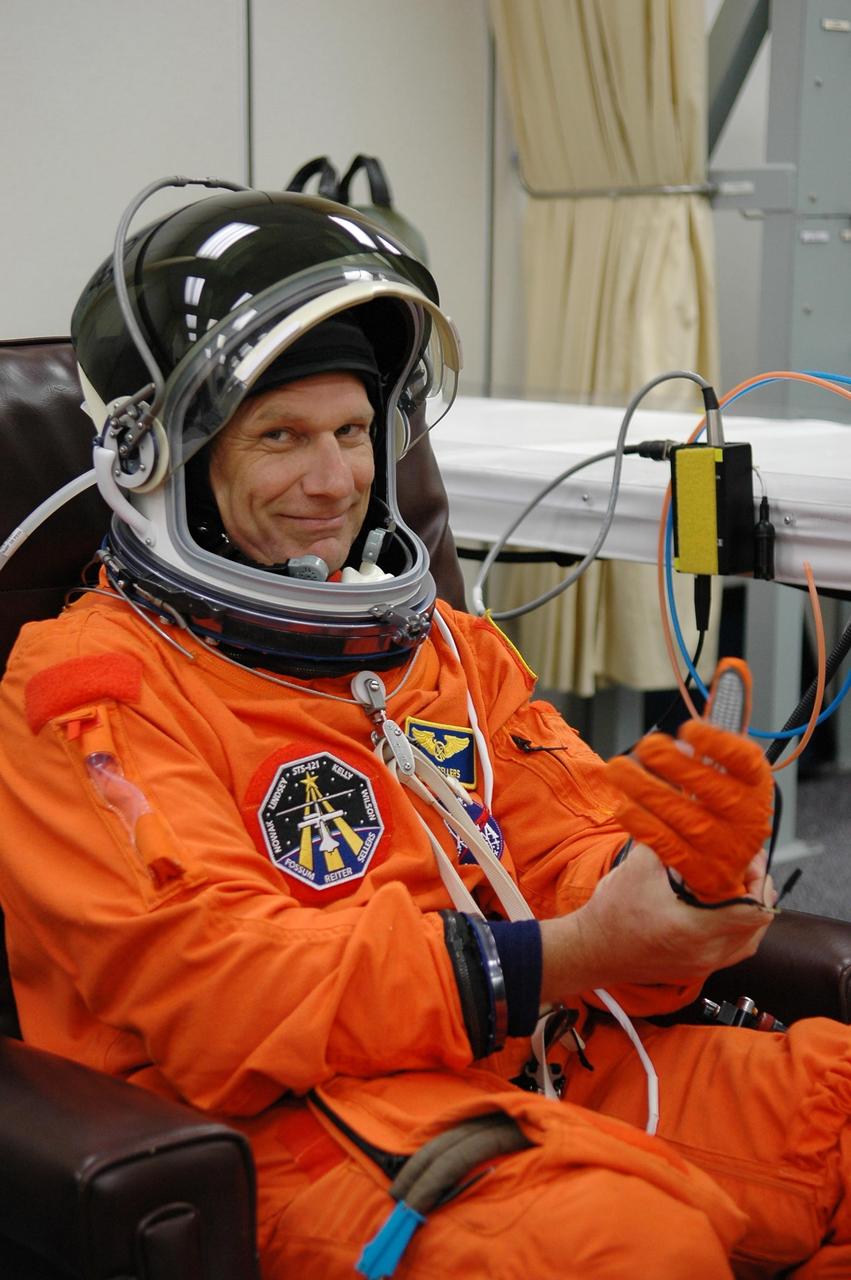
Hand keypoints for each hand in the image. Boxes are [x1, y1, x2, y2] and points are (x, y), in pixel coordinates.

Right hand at [540, 843, 773, 1000]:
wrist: (591, 950)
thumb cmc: (611, 914)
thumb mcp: (639, 867)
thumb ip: (665, 837)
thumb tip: (680, 807)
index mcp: (696, 929)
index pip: (753, 910)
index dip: (759, 880)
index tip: (748, 858)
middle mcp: (706, 953)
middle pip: (758, 924)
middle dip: (758, 890)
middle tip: (746, 864)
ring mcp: (704, 965)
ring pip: (749, 939)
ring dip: (750, 910)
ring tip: (739, 884)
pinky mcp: (698, 968)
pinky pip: (733, 949)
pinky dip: (738, 927)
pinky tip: (725, 907)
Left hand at [603, 720, 774, 901]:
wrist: (723, 861)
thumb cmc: (720, 797)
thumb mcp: (727, 760)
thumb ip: (727, 714)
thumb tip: (733, 669)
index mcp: (757, 785)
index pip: (747, 762)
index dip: (719, 743)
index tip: (688, 728)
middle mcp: (748, 819)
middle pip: (714, 791)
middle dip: (677, 766)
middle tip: (647, 745)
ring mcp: (725, 849)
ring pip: (685, 818)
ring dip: (647, 790)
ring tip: (618, 768)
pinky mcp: (700, 872)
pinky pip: (668, 846)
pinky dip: (643, 824)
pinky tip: (623, 805)